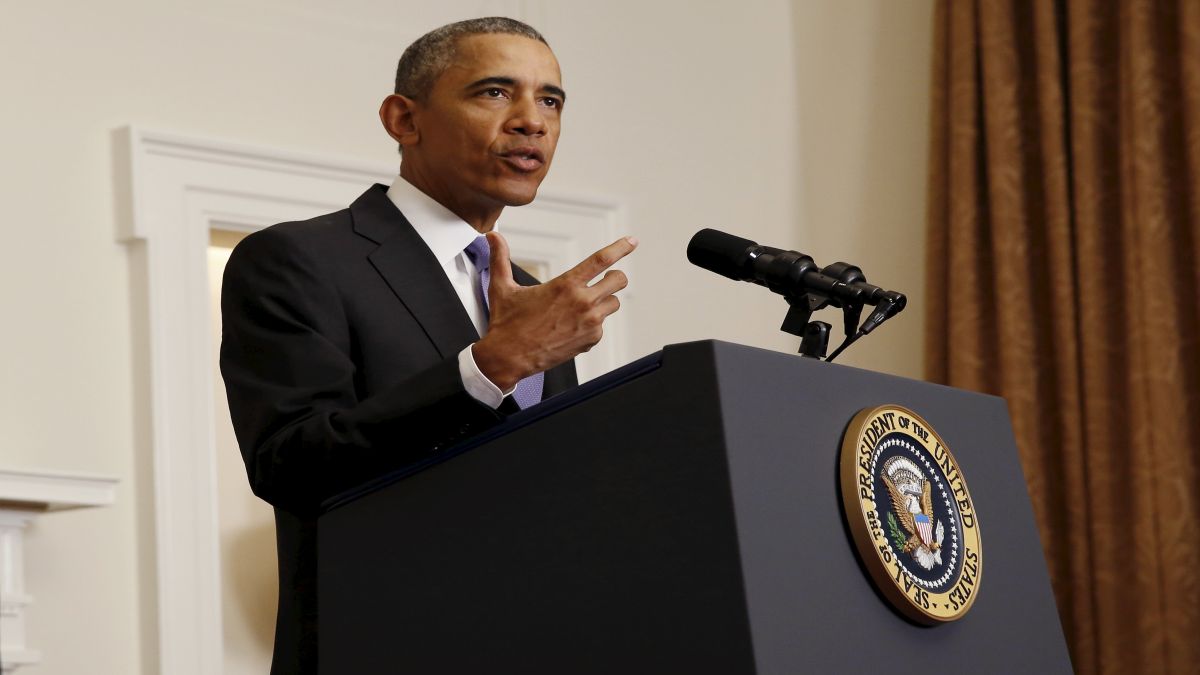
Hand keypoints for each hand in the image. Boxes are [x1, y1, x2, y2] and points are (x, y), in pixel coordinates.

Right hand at [472, 231, 637, 390]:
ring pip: (614, 303)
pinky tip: (573, 326)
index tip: (632, 241)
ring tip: (583, 306)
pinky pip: (602, 326)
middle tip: (604, 279)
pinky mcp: (590, 340)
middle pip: (618, 281)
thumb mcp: (502, 287)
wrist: (509, 358)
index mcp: (565, 285)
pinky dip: (593, 324)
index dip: (620, 248)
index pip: (601, 260)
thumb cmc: (507, 324)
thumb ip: (500, 258)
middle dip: (615, 277)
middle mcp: (582, 303)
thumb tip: (492, 237)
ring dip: (604, 301)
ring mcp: (589, 323)